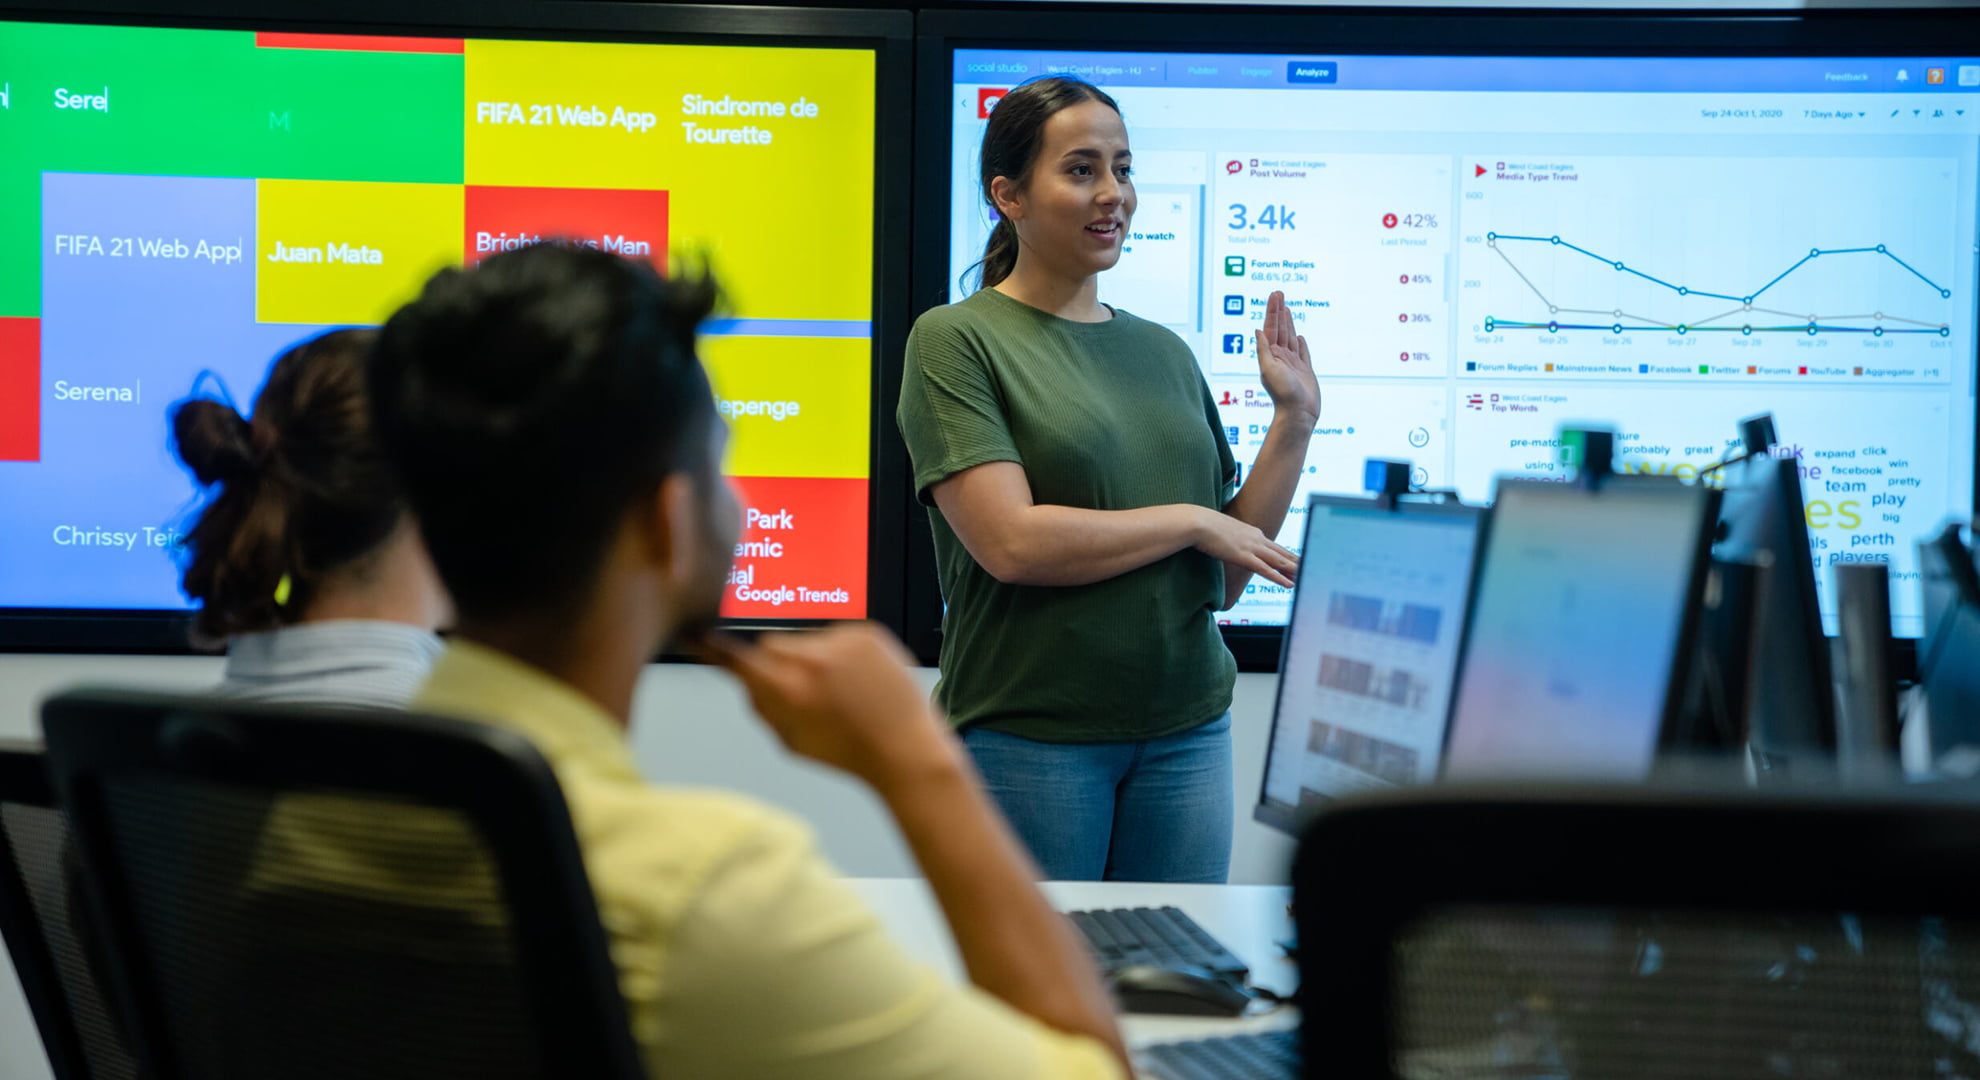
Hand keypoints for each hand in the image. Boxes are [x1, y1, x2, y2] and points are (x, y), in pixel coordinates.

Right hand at [699, 623, 962, 791]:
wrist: (906, 747)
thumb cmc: (848, 752)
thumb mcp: (791, 742)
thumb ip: (762, 707)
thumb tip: (745, 678)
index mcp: (788, 691)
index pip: (737, 659)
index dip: (711, 648)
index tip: (694, 634)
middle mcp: (812, 661)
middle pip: (770, 644)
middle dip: (776, 661)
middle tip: (800, 689)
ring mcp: (841, 642)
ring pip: (805, 639)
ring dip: (812, 658)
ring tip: (842, 690)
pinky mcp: (866, 632)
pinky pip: (836, 634)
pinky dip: (841, 653)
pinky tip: (859, 680)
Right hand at [1193, 507, 1298, 587]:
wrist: (1196, 521)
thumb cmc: (1204, 524)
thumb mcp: (1222, 531)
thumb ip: (1230, 538)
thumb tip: (1227, 542)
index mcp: (1252, 532)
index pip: (1275, 546)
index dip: (1289, 555)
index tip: (1299, 561)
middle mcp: (1256, 539)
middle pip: (1282, 553)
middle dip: (1297, 563)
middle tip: (1311, 570)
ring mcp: (1251, 547)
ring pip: (1279, 561)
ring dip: (1294, 571)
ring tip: (1307, 577)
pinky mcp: (1244, 556)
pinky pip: (1266, 570)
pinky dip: (1279, 578)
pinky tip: (1290, 584)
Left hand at [1254, 290, 1319, 424]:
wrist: (1298, 414)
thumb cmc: (1282, 393)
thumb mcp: (1268, 369)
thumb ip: (1263, 350)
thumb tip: (1257, 330)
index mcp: (1270, 355)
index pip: (1271, 327)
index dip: (1272, 311)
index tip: (1275, 295)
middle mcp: (1280, 357)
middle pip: (1279, 329)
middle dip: (1279, 311)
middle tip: (1279, 293)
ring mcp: (1293, 364)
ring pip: (1289, 337)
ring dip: (1288, 322)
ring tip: (1286, 308)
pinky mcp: (1305, 371)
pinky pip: (1302, 353)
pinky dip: (1300, 344)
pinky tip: (1298, 336)